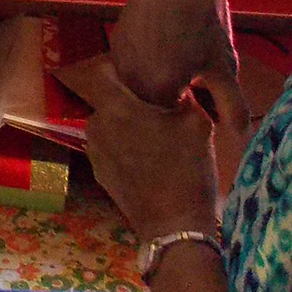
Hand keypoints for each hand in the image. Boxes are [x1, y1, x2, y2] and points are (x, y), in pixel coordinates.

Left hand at [57, 55, 226, 240]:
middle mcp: (96, 126)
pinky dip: (124, 145)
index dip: (118, 66)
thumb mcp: (196, 124)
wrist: (174, 226)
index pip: (101, 71)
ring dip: (126, 123)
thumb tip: (178, 87)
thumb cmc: (187, 170)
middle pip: (108, 100)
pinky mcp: (99, 173)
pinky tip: (148, 156)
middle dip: (128, 99)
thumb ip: (183, 97)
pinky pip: (110, 147)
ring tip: (156, 132)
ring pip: (109, 124)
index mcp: (115, 109)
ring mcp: (94, 152)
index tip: (137, 67)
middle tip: (157, 104)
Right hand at [109, 0, 249, 135]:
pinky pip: (130, 68)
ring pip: (139, 88)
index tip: (203, 100)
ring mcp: (118, 60)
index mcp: (156, 92)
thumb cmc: (202, 18)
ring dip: (157, 84)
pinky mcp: (115, 41)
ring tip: (180, 63)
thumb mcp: (223, 64)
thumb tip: (240, 139)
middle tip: (195, 83)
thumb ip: (230, 105)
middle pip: (152, 107)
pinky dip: (146, 66)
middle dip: (172, 102)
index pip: (170, 124)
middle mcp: (129, 81)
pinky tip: (165, 47)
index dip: (190, 115)